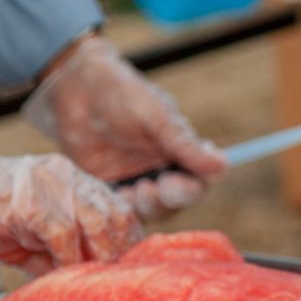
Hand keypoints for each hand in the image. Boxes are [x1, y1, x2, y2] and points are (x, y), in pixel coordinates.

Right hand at [0, 145, 140, 273]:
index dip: (127, 246)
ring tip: (89, 287)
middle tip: (110, 289)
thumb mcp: (27, 239)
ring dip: (97, 260)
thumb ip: (59, 254)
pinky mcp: (26, 199)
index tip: (129, 277)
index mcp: (70, 181)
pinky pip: (62, 234)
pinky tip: (58, 279)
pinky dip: (66, 262)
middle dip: (118, 256)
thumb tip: (89, 286)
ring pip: (97, 222)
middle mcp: (65, 176)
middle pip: (116, 215)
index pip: (119, 210)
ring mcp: (47, 184)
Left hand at [20, 34, 226, 220]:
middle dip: (167, 201)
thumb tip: (223, 167)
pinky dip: (121, 209)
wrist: (77, 89)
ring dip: (145, 206)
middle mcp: (162, 170)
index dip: (191, 190)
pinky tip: (114, 193)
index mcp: (181, 151)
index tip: (173, 182)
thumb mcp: (156, 116)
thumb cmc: (122, 94)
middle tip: (150, 187)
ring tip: (132, 189)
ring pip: (151, 211)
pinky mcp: (111, 189)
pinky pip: (122, 210)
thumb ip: (185, 145)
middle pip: (176, 203)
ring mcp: (136, 181)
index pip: (199, 181)